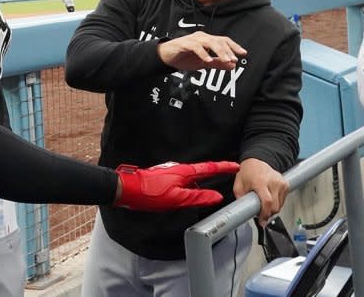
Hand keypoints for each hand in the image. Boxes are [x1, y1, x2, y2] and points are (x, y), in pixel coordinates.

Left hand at [114, 160, 239, 211]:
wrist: (127, 189)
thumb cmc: (149, 193)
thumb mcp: (177, 199)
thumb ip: (198, 197)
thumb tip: (216, 196)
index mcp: (185, 172)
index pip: (209, 168)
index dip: (224, 167)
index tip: (236, 165)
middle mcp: (179, 170)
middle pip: (202, 173)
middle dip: (214, 176)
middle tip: (227, 177)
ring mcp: (172, 173)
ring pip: (191, 180)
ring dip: (200, 186)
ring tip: (207, 194)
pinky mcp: (165, 179)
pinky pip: (183, 183)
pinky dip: (189, 189)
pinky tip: (187, 197)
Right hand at [157, 32, 246, 70]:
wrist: (166, 57)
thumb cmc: (184, 58)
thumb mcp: (203, 63)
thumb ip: (217, 63)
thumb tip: (232, 65)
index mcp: (207, 40)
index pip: (223, 41)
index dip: (234, 46)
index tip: (243, 54)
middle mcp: (201, 37)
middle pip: (218, 41)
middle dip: (228, 50)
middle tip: (234, 59)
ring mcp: (193, 39)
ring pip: (209, 42)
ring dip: (219, 52)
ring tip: (225, 60)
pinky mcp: (184, 44)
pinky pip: (196, 47)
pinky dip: (203, 53)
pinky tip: (208, 60)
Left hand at [233, 158, 287, 225]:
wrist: (257, 161)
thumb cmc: (248, 172)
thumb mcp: (238, 185)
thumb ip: (241, 199)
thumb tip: (244, 211)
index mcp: (260, 182)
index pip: (267, 201)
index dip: (265, 214)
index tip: (262, 221)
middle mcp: (273, 182)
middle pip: (275, 206)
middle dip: (268, 214)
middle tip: (260, 214)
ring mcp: (281, 183)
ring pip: (280, 205)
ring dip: (272, 209)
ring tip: (263, 202)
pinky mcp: (286, 184)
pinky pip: (283, 200)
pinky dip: (277, 203)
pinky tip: (270, 197)